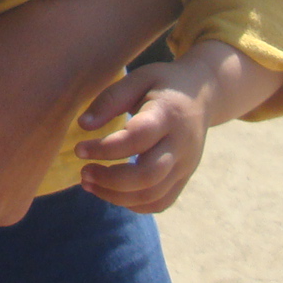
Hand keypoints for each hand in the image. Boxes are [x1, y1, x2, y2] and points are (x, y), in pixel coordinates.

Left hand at [74, 41, 282, 214]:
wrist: (203, 94)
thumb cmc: (164, 83)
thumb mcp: (138, 78)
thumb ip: (111, 99)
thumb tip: (82, 125)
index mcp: (168, 115)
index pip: (137, 139)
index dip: (106, 148)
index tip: (79, 149)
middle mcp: (181, 145)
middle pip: (148, 175)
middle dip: (109, 180)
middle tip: (83, 172)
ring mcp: (186, 165)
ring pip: (152, 195)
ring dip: (116, 196)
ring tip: (88, 183)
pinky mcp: (185, 178)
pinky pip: (160, 202)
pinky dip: (133, 204)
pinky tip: (111, 192)